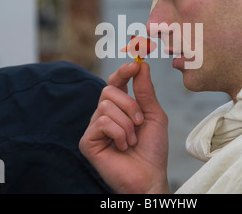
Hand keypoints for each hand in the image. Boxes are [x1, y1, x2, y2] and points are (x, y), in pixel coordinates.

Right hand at [79, 62, 169, 193]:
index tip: (134, 65)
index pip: (115, 82)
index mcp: (119, 107)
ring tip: (132, 140)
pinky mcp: (87, 141)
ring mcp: (94, 127)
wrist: (150, 176)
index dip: (123, 71)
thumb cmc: (153, 148)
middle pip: (109, 90)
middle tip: (140, 122)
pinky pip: (102, 122)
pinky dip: (118, 133)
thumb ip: (146, 91)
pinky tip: (122, 146)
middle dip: (130, 105)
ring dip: (126, 124)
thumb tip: (141, 65)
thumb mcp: (154, 115)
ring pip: (106, 106)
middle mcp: (104, 114)